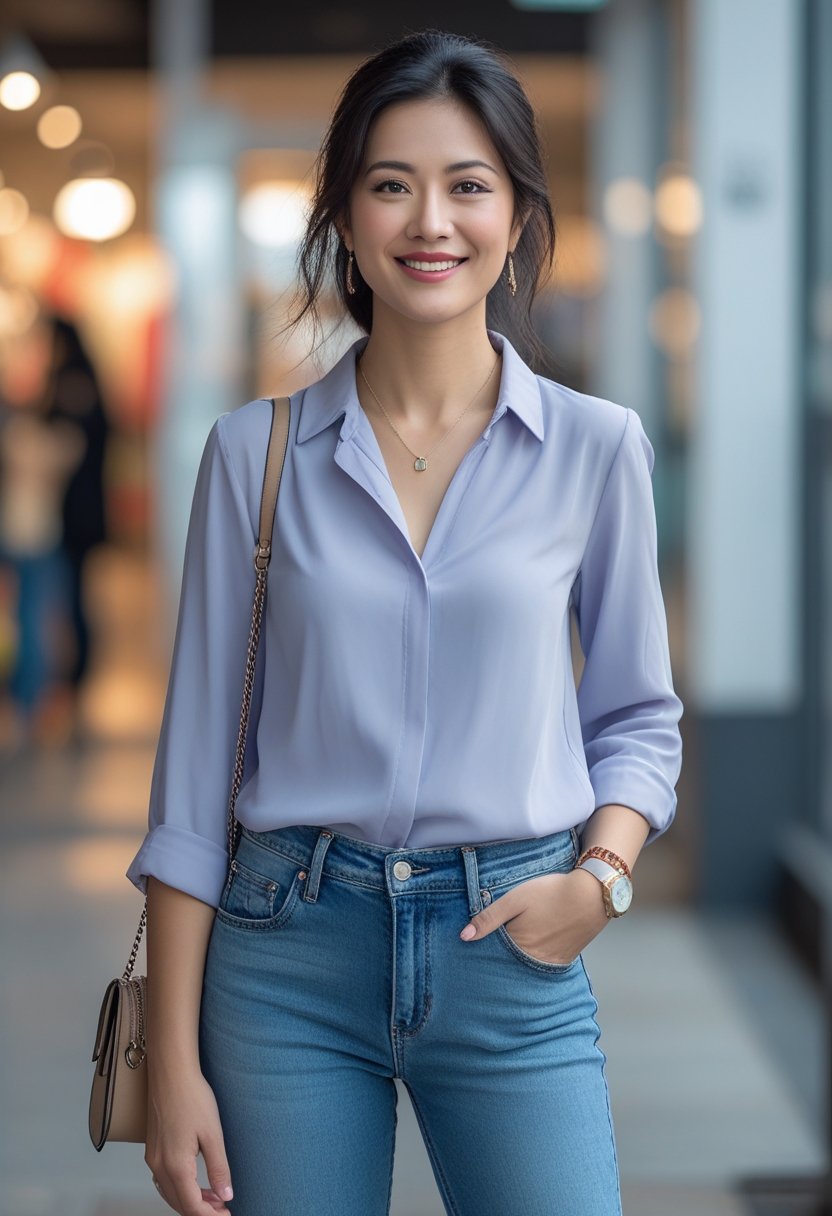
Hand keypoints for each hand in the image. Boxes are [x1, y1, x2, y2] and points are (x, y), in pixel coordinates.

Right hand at [145, 1067, 233, 1215]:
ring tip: (215, 1195)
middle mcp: (159, 1166)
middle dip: (202, 1210)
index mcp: (175, 1166)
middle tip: (223, 1207)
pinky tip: (195, 1179)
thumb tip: (226, 1195)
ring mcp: (153, 1158)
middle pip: (179, 1204)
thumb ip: (219, 1168)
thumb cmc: (192, 1097)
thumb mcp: (213, 1134)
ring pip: (170, 1193)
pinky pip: (164, 1180)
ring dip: (191, 1199)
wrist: (171, 1073)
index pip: (192, 1206)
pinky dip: (180, 1187)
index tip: (227, 1215)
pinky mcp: (152, 1148)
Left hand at [459, 867, 609, 964]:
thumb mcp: (515, 899)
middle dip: (499, 960)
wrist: (593, 894)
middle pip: (509, 965)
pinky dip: (535, 959)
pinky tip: (533, 946)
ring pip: (526, 966)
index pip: (493, 957)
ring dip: (517, 960)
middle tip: (492, 951)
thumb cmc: (552, 892)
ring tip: (514, 947)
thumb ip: (489, 918)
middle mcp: (534, 960)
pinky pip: (543, 964)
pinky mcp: (565, 959)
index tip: (474, 951)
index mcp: (519, 946)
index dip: (484, 951)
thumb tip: (464, 936)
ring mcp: (551, 961)